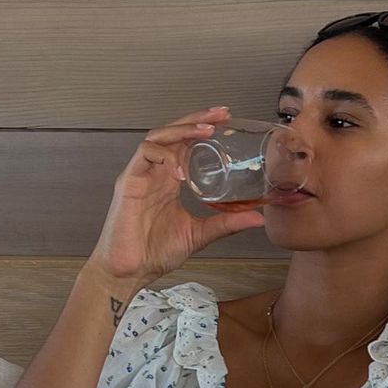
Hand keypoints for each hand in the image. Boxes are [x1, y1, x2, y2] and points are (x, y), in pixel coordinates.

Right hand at [90, 105, 266, 285]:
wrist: (130, 272)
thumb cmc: (156, 252)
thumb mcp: (200, 234)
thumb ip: (226, 224)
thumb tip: (258, 219)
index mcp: (170, 180)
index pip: (186, 143)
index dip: (203, 128)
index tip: (226, 121)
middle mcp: (155, 173)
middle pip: (172, 132)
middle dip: (195, 119)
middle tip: (220, 115)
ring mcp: (141, 175)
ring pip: (157, 137)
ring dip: (182, 130)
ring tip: (205, 132)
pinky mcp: (129, 183)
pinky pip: (144, 155)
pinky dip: (164, 156)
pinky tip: (180, 170)